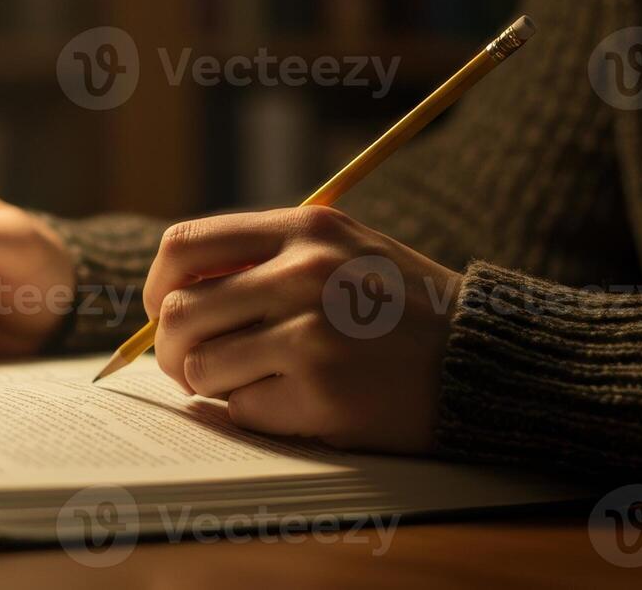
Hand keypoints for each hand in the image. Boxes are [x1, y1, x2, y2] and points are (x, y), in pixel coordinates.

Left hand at [144, 206, 460, 453]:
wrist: (483, 358)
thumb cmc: (402, 308)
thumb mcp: (343, 249)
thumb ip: (268, 257)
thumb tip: (172, 294)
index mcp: (305, 228)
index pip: (185, 247)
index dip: (158, 286)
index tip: (164, 311)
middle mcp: (304, 273)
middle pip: (179, 312)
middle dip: (172, 349)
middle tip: (190, 365)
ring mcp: (312, 334)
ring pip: (201, 367)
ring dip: (212, 385)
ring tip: (247, 383)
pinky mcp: (323, 393)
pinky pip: (242, 410)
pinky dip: (255, 413)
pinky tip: (295, 403)